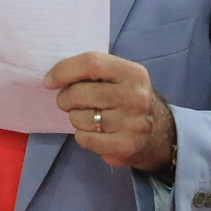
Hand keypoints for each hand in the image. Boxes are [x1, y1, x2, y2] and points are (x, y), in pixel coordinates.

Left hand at [45, 52, 175, 172]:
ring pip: (80, 118)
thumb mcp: (122, 78)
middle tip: (67, 102)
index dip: (64, 70)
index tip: (49, 81)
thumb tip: (55, 77)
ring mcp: (132, 123)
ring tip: (88, 117)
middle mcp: (135, 96)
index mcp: (133, 73)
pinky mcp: (124, 146)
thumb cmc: (129, 100)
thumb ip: (95, 71)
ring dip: (75, 118)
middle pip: (81, 93)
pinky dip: (82, 135)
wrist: (161, 134)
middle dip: (65, 98)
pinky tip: (94, 132)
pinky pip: (85, 139)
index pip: (92, 63)